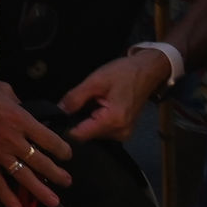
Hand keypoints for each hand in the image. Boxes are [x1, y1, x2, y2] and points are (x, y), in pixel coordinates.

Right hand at [0, 67, 71, 206]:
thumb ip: (16, 101)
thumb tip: (22, 108)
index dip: (62, 149)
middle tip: (67, 182)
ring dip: (40, 190)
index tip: (67, 155)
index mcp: (21, 119)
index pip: (49, 139)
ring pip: (24, 176)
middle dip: (57, 174)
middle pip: (41, 162)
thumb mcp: (3, 88)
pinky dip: (8, 198)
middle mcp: (13, 139)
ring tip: (54, 201)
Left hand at [57, 49, 172, 141]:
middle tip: (82, 102)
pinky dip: (97, 120)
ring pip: (93, 133)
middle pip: (86, 135)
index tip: (59, 117)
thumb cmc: (124, 73)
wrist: (148, 71)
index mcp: (113, 121)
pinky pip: (102, 130)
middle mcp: (120, 133)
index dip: (66, 127)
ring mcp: (123, 134)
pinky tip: (100, 106)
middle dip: (79, 120)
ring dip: (88, 119)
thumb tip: (58, 110)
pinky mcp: (124, 131)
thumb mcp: (96, 81)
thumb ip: (75, 97)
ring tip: (93, 102)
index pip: (80, 135)